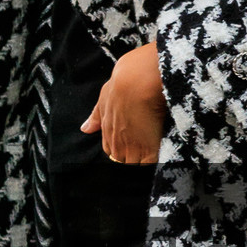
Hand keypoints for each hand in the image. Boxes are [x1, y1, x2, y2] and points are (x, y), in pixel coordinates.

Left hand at [83, 38, 166, 164]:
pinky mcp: (149, 150)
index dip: (121, 151)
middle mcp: (117, 142)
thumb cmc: (122, 82)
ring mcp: (133, 148)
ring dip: (143, 163)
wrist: (138, 80)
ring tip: (154, 155)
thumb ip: (96, 115)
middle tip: (144, 150)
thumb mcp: (104, 97)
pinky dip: (155, 164)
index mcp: (107, 131)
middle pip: (122, 162)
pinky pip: (150, 166)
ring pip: (135, 166)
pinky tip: (161, 156)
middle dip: (131, 159)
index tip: (130, 146)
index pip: (111, 152)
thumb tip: (85, 129)